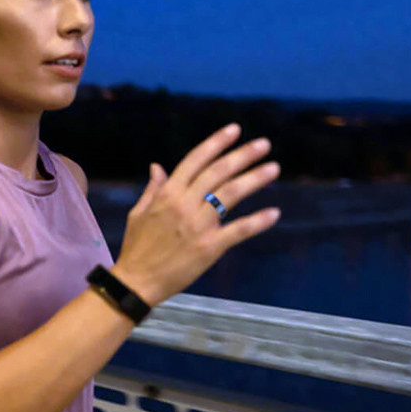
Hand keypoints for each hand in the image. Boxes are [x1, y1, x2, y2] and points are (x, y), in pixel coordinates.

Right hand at [112, 123, 279, 306]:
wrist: (136, 281)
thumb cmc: (136, 247)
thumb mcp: (138, 213)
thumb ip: (152, 189)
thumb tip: (157, 166)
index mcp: (167, 193)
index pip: (195, 160)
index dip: (216, 143)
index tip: (235, 130)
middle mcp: (184, 204)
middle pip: (218, 172)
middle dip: (243, 155)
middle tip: (264, 144)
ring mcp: (198, 225)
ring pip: (230, 195)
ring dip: (254, 179)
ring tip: (273, 168)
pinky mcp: (209, 247)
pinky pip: (238, 230)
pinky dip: (257, 222)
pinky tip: (274, 213)